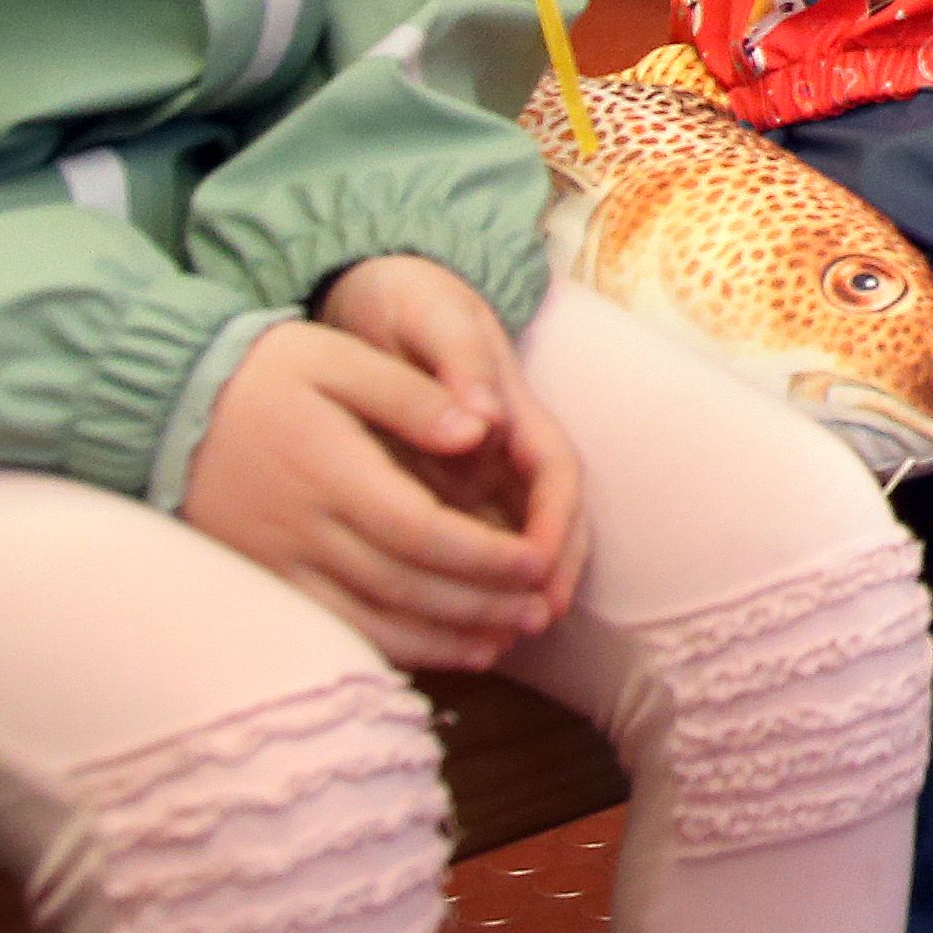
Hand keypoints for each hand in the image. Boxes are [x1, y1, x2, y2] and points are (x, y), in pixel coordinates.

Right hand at [183, 311, 570, 667]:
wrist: (161, 406)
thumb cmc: (266, 372)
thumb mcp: (342, 359)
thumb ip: (413, 396)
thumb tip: (483, 429)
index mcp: (332, 471)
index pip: (421, 532)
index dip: (483, 557)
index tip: (535, 564)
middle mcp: (301, 529)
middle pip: (403, 585)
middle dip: (477, 607)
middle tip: (536, 615)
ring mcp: (274, 562)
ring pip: (367, 619)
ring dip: (438, 640)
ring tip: (500, 644)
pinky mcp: (258, 578)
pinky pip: (328, 625)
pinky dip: (383, 644)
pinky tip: (429, 648)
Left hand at [321, 255, 585, 623]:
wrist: (375, 294)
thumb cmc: (410, 301)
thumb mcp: (435, 316)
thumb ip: (460, 363)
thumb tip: (485, 419)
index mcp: (514, 411)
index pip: (556, 472)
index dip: (556, 520)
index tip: (538, 565)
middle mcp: (503, 450)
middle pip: (550, 517)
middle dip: (553, 570)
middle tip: (535, 621)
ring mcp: (473, 471)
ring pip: (508, 537)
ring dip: (511, 587)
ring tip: (496, 638)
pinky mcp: (436, 487)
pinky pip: (459, 539)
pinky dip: (460, 581)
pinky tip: (439, 619)